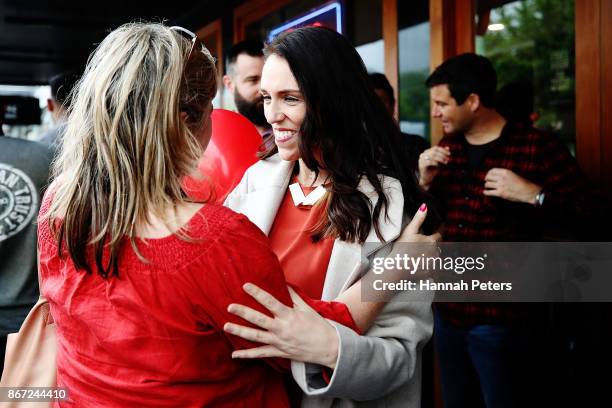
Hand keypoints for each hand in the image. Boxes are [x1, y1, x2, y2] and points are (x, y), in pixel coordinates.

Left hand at [224, 284, 339, 368]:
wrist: (329, 347)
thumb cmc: (318, 326)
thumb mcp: (307, 309)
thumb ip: (294, 297)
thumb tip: (285, 284)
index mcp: (289, 315)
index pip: (270, 302)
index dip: (257, 293)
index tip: (245, 286)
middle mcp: (282, 328)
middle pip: (258, 319)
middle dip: (243, 312)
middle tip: (229, 307)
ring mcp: (279, 342)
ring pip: (256, 337)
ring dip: (240, 332)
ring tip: (226, 326)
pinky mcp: (279, 352)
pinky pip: (260, 354)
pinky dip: (247, 355)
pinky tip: (235, 354)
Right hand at [393, 203, 441, 277]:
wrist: (398, 268)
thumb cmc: (402, 248)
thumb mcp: (409, 231)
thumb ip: (418, 218)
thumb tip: (425, 206)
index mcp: (432, 241)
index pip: (440, 234)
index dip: (440, 229)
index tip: (441, 226)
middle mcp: (436, 252)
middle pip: (437, 246)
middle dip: (434, 243)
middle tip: (426, 242)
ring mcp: (433, 263)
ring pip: (436, 257)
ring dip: (432, 255)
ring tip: (423, 255)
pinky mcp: (430, 273)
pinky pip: (434, 269)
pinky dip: (431, 267)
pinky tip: (424, 266)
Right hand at [418, 146, 449, 188]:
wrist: (427, 178)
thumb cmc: (433, 169)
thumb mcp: (439, 161)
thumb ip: (442, 154)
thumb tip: (448, 148)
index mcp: (426, 152)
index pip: (435, 148)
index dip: (443, 150)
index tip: (449, 154)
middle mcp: (423, 155)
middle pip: (434, 151)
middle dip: (442, 155)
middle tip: (447, 159)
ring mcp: (421, 160)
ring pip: (432, 156)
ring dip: (440, 159)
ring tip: (445, 162)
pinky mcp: (421, 165)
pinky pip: (429, 162)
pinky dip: (435, 163)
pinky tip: (439, 165)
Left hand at [483, 168, 540, 203]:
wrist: (528, 191)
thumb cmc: (523, 183)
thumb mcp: (514, 174)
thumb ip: (505, 174)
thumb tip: (496, 176)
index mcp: (506, 172)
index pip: (492, 170)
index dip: (488, 173)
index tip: (488, 176)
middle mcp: (502, 178)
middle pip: (488, 177)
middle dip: (487, 179)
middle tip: (487, 181)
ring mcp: (501, 185)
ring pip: (487, 184)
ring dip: (486, 186)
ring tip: (487, 187)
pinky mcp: (500, 193)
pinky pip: (489, 192)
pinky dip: (486, 192)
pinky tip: (485, 192)